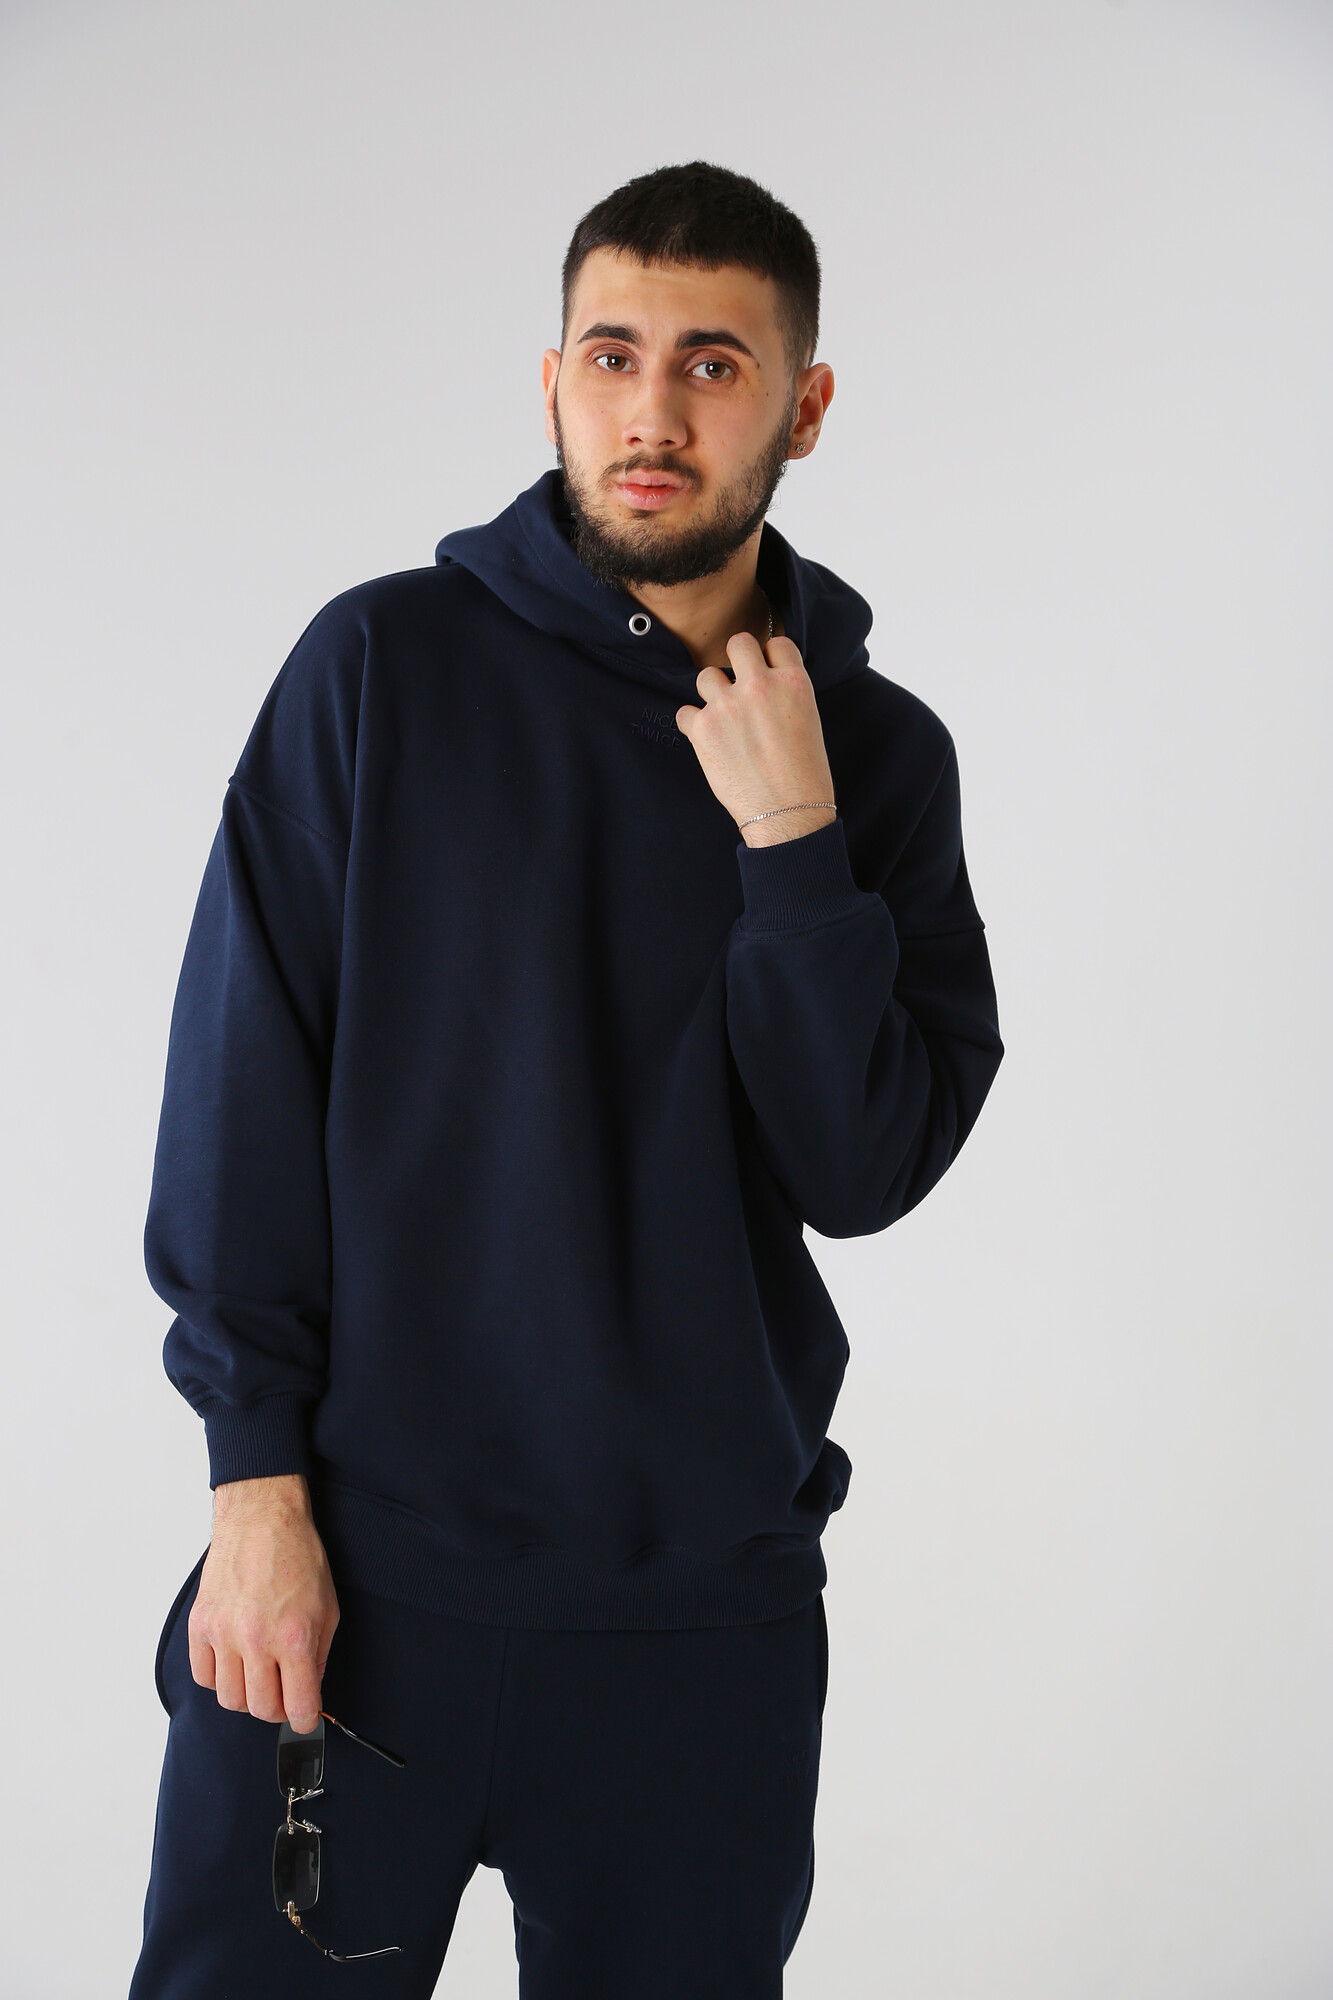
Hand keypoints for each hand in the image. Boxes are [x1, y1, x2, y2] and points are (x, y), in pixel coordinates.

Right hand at [188, 1474, 338, 1733]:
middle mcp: (256, 1640)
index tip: (306, 1717)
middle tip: (284, 1692)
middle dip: (278, 1708)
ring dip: (248, 1694)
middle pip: (261, 1709)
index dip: (306, 1719)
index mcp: (294, 1637)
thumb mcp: (327, 1607)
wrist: (261, 1519)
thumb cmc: (298, 1556)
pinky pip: (204, 1677)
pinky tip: (234, 1660)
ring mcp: (223, 1633)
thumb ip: (318, 1656)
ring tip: (259, 1674)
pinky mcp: (200, 1625)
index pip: (298, 1706)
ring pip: (230, 1699)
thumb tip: (309, 1691)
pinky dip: (220, 1677)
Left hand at [674, 632, 836, 844]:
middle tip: (739, 686)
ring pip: (707, 676)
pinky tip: (708, 741)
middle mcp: (759, 686)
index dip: (768, 659)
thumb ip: (786, 693)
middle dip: (737, 660)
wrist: (788, 814)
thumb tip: (763, 682)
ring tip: (724, 720)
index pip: (776, 643)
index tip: (766, 675)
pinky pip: (684, 712)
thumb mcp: (809, 721)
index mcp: (793, 682)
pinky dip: (693, 725)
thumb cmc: (805, 775)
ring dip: (712, 694)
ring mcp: (728, 705)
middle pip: (737, 643)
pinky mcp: (702, 729)